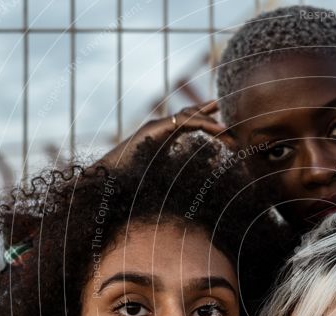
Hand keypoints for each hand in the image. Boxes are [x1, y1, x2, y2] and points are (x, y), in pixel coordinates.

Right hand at [96, 100, 234, 167]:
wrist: (106, 179)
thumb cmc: (128, 182)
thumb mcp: (160, 176)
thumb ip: (176, 173)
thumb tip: (198, 179)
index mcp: (161, 135)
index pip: (187, 122)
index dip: (205, 120)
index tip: (222, 123)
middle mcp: (159, 126)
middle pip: (190, 114)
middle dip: (210, 113)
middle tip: (228, 117)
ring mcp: (157, 126)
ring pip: (190, 116)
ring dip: (212, 121)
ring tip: (229, 128)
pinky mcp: (155, 129)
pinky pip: (185, 123)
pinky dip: (205, 125)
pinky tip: (220, 131)